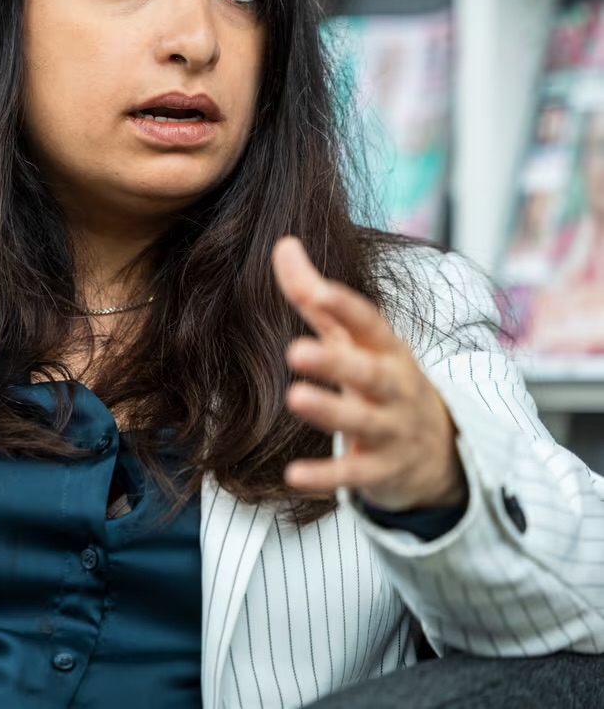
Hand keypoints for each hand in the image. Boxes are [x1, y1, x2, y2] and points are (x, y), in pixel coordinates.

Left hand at [272, 237, 465, 512]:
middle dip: (336, 362)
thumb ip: (314, 296)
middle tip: (296, 351)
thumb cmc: (381, 379)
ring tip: (295, 398)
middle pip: (368, 372)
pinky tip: (292, 476)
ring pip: (363, 420)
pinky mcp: (382, 470)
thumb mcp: (352, 338)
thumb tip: (283, 244)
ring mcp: (392, 429)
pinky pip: (354, 473)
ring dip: (330, 410)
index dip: (344, 306)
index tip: (317, 290)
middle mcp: (394, 387)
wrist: (436, 451)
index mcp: (386, 349)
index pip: (368, 323)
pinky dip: (326, 477)